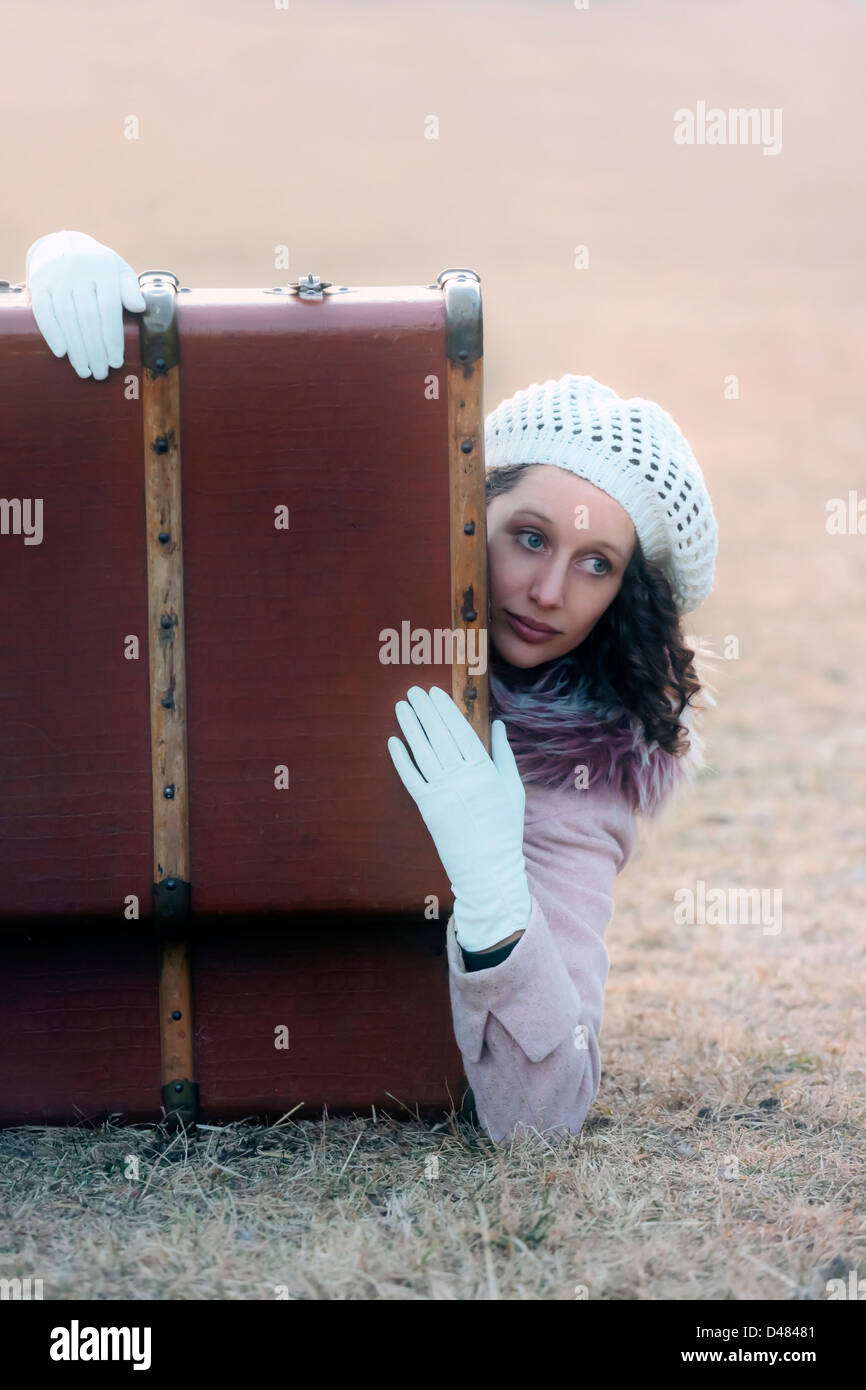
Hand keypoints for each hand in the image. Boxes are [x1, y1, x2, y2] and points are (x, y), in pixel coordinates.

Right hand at [26, 229, 145, 378]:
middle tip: (101, 373)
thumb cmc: (98, 266)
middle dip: (95, 350)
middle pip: (88, 318)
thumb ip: (130, 289)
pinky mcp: (39, 283)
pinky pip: (43, 311)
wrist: (62, 244)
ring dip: (76, 348)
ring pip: (67, 318)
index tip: (116, 362)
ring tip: (84, 371)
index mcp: (104, 270)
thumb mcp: (119, 270)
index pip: (109, 309)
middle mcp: (80, 272)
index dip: (112, 338)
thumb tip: (140, 307)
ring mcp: (57, 277)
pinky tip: (61, 353)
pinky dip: (52, 333)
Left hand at [387, 685, 530, 953]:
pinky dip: (401, 759)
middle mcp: (461, 777)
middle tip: (413, 691)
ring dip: (410, 727)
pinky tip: (394, 740)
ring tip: (401, 706)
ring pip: (422, 752)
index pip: (461, 731)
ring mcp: (442, 792)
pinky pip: (411, 778)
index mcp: (484, 770)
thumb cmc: (505, 828)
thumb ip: (504, 754)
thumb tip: (499, 724)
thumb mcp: (512, 788)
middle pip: (438, 736)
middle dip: (425, 711)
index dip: (446, 710)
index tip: (435, 693)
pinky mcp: (427, 807)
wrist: (488, 867)